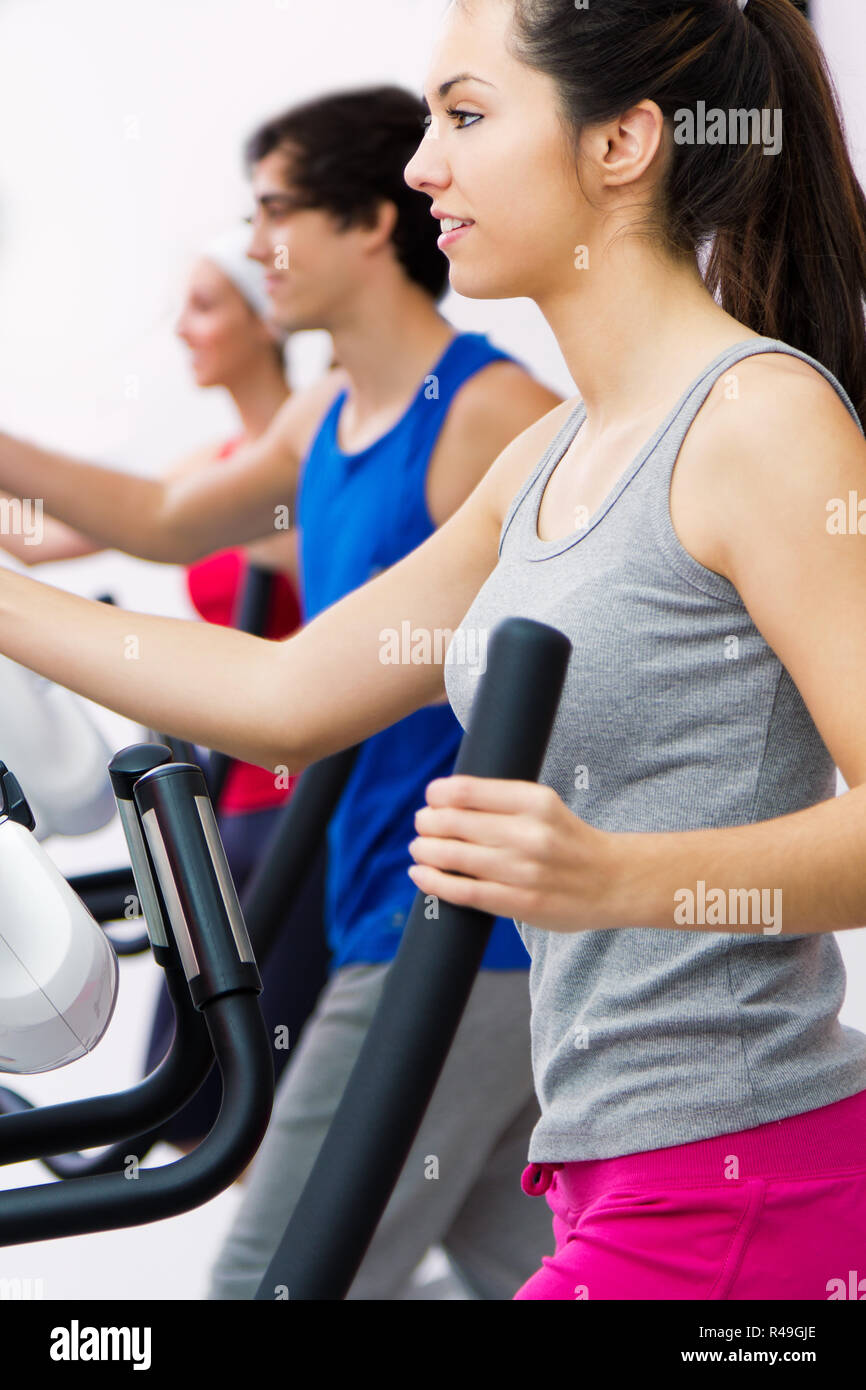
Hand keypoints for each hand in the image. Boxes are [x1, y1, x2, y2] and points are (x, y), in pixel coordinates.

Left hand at [407, 774, 620, 933]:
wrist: (613, 881)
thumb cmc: (569, 841)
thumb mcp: (544, 806)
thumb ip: (503, 802)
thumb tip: (444, 800)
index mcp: (535, 801)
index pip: (468, 791)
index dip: (438, 794)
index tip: (431, 798)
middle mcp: (529, 833)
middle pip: (455, 822)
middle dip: (428, 822)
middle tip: (422, 824)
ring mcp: (524, 870)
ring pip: (454, 857)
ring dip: (425, 850)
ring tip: (418, 848)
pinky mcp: (521, 902)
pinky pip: (464, 892)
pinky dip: (434, 882)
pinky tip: (420, 874)